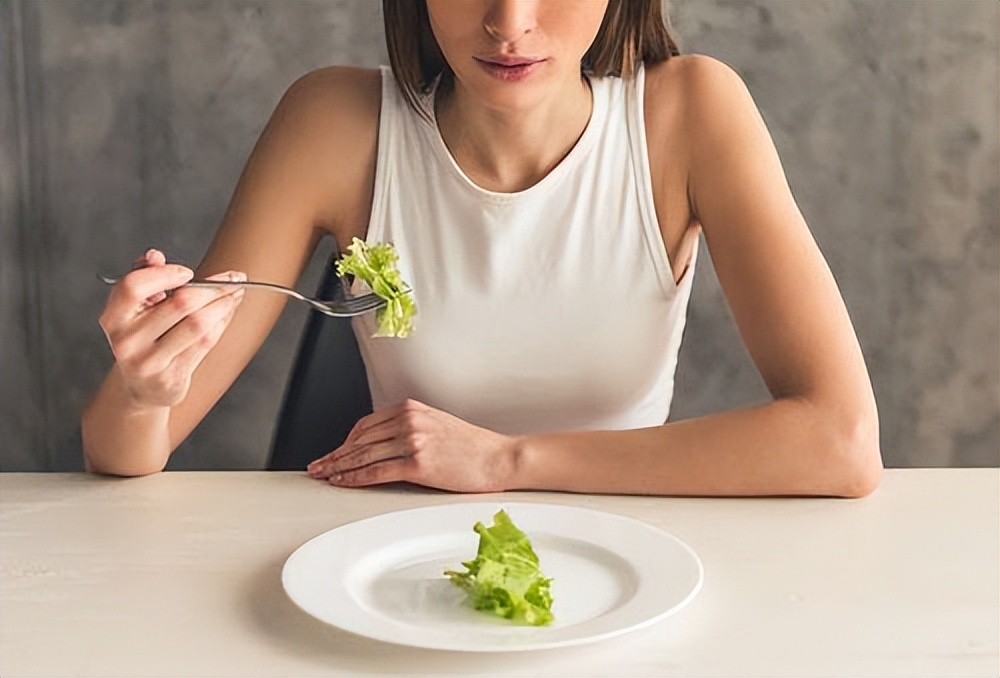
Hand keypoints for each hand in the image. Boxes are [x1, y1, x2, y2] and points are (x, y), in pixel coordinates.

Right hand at [99, 249, 245, 407]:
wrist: (142, 387)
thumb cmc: (144, 338)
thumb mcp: (137, 309)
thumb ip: (145, 278)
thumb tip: (154, 255)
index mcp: (113, 317)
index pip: (133, 287)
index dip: (164, 274)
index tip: (188, 272)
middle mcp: (126, 341)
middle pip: (179, 304)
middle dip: (213, 287)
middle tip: (235, 278)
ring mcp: (148, 362)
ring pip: (198, 323)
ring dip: (224, 304)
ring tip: (236, 293)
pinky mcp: (171, 377)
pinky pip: (205, 342)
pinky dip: (222, 323)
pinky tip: (228, 312)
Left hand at [307, 399, 518, 492]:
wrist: (498, 457)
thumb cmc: (472, 446)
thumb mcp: (437, 424)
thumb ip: (409, 428)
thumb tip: (380, 445)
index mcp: (412, 408)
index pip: (366, 424)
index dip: (345, 441)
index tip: (333, 452)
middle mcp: (409, 420)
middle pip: (360, 440)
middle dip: (335, 455)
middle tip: (318, 466)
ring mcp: (413, 441)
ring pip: (363, 456)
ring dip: (339, 467)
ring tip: (324, 476)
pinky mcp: (418, 463)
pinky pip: (377, 472)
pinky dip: (355, 478)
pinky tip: (343, 482)